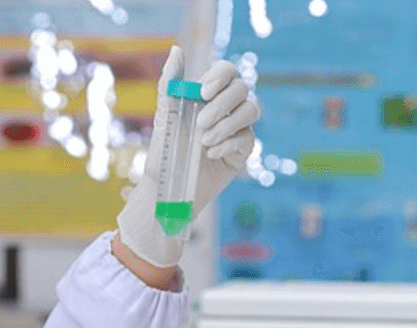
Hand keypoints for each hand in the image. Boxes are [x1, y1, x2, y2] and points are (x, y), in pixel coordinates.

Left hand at [116, 46, 259, 267]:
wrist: (169, 189)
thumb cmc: (164, 152)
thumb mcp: (165, 116)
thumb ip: (170, 84)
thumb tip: (176, 50)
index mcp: (207, 95)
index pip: (227, 71)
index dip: (221, 76)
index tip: (204, 92)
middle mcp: (225, 108)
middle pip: (242, 88)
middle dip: (222, 104)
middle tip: (200, 123)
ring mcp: (237, 127)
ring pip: (252, 109)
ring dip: (227, 124)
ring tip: (203, 141)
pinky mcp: (243, 149)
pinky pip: (248, 136)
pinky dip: (229, 143)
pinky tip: (210, 154)